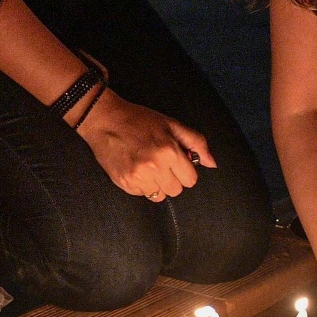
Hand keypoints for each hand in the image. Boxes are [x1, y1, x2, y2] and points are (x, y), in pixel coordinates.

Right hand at [75, 89, 212, 201]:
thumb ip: (196, 142)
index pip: (190, 180)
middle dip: (172, 178)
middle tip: (161, 163)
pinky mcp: (124, 183)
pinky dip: (142, 185)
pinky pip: (142, 194)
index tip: (177, 162)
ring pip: (159, 195)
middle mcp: (154, 167)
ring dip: (157, 184)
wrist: (105, 121)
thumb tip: (211, 163)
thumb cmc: (139, 120)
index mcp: (169, 152)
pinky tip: (136, 169)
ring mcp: (137, 177)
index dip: (185, 171)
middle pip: (176, 190)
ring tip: (148, 166)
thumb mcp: (171, 124)